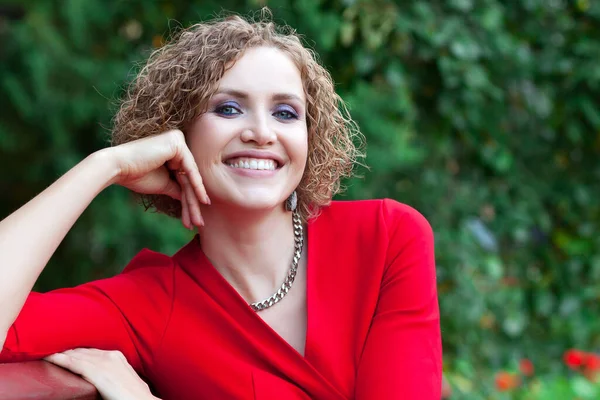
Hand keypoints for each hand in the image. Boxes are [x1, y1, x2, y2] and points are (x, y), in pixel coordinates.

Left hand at [44, 348, 158, 399]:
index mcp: (116, 356)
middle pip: (81, 351)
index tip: (63, 350)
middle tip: (48, 347)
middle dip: (66, 350)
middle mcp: (109, 355)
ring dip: (59, 353)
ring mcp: (103, 362)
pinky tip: (49, 358)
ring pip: (75, 355)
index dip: (75, 351)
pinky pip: (73, 363)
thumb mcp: (125, 379)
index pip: (90, 351)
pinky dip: (59, 359)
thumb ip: (114, 374)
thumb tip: (106, 380)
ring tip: (44, 350)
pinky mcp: (97, 372)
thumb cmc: (134, 395)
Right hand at [106, 129, 208, 227]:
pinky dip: (196, 187)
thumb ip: (177, 188)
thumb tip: (189, 198)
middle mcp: (177, 141)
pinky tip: (202, 201)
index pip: (185, 178)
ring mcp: (178, 140)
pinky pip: (190, 169)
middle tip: (199, 224)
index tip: (194, 220)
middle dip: (193, 204)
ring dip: (194, 201)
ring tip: (198, 221)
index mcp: (173, 149)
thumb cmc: (135, 175)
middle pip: (188, 179)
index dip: (190, 200)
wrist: (116, 167)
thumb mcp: (163, 184)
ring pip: (190, 177)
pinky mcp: (177, 142)